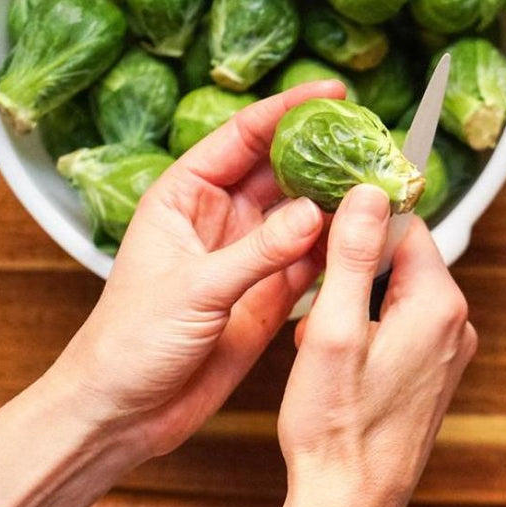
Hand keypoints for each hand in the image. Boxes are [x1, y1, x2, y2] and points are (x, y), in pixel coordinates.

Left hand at [51, 81, 345, 456]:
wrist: (125, 411)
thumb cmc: (129, 342)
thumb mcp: (193, 288)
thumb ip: (257, 251)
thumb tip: (314, 213)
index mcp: (185, 196)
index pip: (242, 137)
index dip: (287, 112)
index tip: (333, 95)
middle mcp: (221, 218)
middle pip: (281, 171)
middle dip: (324, 155)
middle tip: (371, 144)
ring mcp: (248, 256)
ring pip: (302, 215)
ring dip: (338, 202)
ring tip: (380, 187)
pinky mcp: (268, 294)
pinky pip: (311, 261)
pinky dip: (338, 249)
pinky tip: (365, 236)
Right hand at [276, 185, 476, 506]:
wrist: (352, 498)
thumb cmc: (338, 427)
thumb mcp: (332, 329)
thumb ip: (352, 256)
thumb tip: (368, 194)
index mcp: (438, 305)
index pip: (408, 225)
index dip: (363, 221)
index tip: (327, 230)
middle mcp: (455, 324)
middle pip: (403, 259)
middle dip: (354, 270)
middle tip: (316, 300)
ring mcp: (449, 351)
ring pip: (397, 293)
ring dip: (356, 302)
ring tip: (323, 338)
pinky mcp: (434, 372)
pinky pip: (402, 326)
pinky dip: (368, 329)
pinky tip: (339, 358)